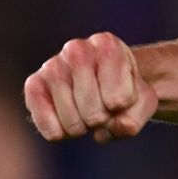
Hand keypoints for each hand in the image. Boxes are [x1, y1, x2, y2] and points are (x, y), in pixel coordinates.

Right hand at [24, 32, 158, 142]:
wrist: (102, 81)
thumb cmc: (126, 90)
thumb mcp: (144, 102)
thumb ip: (136, 117)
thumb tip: (111, 129)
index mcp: (108, 46)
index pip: (119, 100)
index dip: (124, 107)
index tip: (123, 94)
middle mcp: (77, 49)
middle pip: (94, 113)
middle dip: (103, 120)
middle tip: (103, 107)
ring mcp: (52, 66)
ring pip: (72, 122)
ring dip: (83, 127)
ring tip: (86, 111)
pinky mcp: (33, 84)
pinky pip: (49, 127)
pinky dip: (60, 133)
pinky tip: (67, 120)